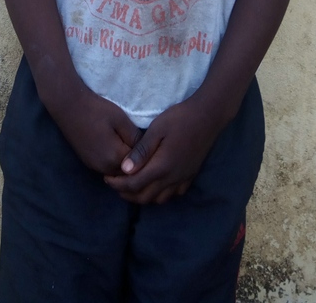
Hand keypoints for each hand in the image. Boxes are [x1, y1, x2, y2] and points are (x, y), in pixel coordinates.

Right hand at [47, 78, 142, 175]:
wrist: (69, 106)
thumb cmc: (97, 110)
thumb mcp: (121, 119)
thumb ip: (135, 137)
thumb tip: (145, 149)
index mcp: (115, 157)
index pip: (138, 165)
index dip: (146, 156)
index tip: (150, 146)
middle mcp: (104, 167)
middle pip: (128, 173)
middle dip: (136, 164)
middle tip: (143, 148)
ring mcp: (94, 166)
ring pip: (117, 172)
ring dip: (125, 165)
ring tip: (130, 147)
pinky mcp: (88, 163)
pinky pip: (107, 169)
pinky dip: (115, 163)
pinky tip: (117, 148)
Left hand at [104, 94, 221, 203]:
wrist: (208, 116)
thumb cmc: (180, 119)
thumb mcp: (157, 130)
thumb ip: (141, 152)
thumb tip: (124, 170)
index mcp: (162, 167)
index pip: (134, 185)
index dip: (117, 184)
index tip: (106, 177)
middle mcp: (172, 178)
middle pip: (145, 197)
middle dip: (126, 194)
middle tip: (115, 183)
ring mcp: (183, 179)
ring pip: (159, 199)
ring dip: (143, 196)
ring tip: (132, 185)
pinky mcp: (190, 176)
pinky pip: (173, 194)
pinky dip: (160, 194)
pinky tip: (155, 184)